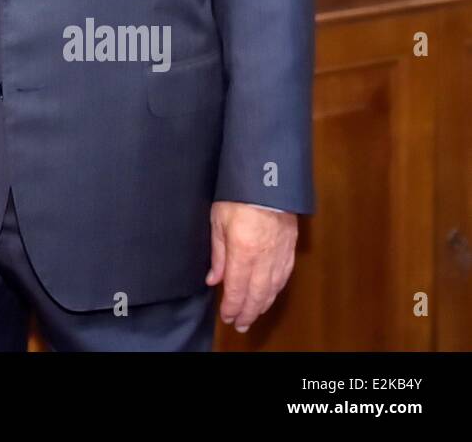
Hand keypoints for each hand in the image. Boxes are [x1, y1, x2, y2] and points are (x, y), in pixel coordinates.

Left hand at [206, 201, 297, 331]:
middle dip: (248, 312)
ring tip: (253, 315)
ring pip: (272, 289)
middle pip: (257, 294)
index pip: (237, 288)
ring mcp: (280, 254)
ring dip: (262, 305)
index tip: (227, 316)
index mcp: (243, 250)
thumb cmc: (238, 195)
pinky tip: (270, 296)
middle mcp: (264, 257)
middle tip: (240, 325)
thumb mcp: (218, 220)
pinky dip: (276, 291)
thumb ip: (217, 253)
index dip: (232, 306)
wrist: (268, 179)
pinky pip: (284, 277)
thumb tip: (214, 279)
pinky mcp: (290, 248)